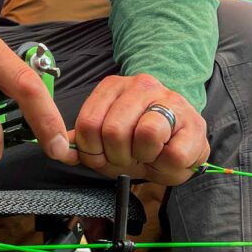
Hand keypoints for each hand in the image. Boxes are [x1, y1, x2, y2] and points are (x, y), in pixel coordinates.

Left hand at [72, 74, 209, 184]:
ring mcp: (171, 101)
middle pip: (113, 132)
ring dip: (144, 158)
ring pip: (146, 135)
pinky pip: (173, 154)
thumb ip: (81, 143)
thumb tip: (57, 149)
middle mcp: (142, 86)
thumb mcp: (105, 141)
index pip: (88, 124)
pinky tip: (167, 158)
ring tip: (149, 155)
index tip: (104, 154)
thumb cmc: (138, 142)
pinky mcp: (194, 124)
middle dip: (118, 157)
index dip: (93, 151)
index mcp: (114, 87)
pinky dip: (167, 166)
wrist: (178, 141)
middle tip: (129, 157)